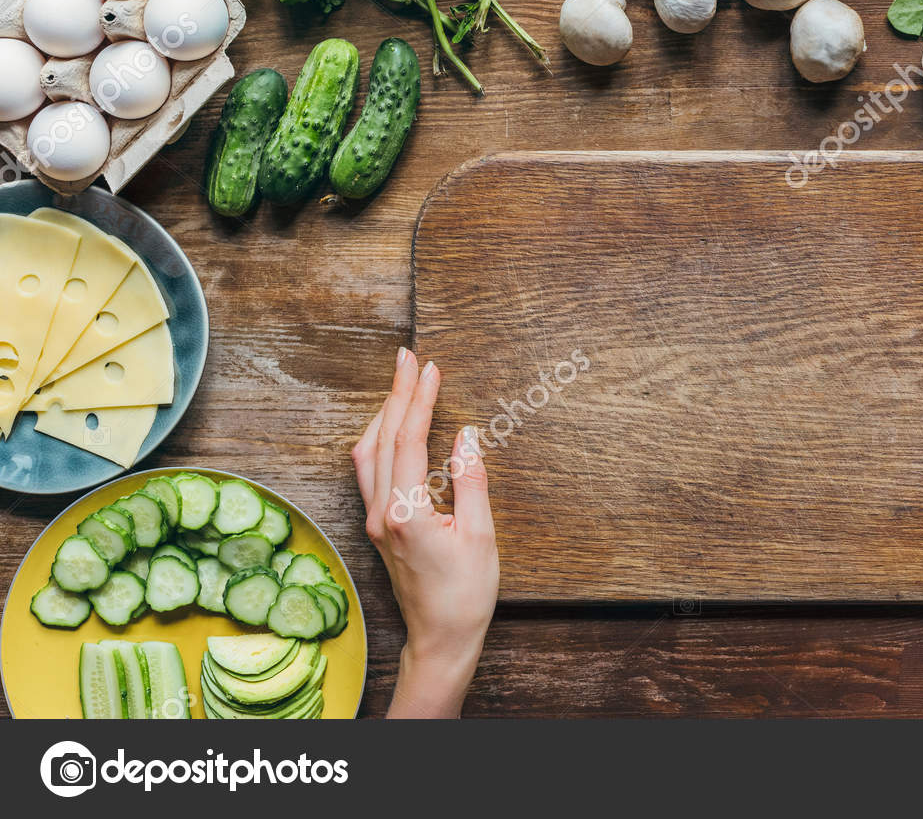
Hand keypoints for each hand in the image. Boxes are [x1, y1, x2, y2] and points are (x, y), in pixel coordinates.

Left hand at [352, 348, 499, 717]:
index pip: (409, 439)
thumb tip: (467, 436)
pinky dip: (380, 440)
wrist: (441, 639)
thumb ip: (472, 481)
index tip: (430, 368)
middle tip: (407, 358)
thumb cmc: (466, 594)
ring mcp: (376, 521)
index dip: (419, 399)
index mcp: (406, 512)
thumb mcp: (481, 535)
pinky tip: (393, 430)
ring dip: (383, 415)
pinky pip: (370, 471)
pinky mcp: (379, 527)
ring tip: (401, 385)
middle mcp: (382, 513)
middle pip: (382, 438)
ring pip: (368, 454)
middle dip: (395, 394)